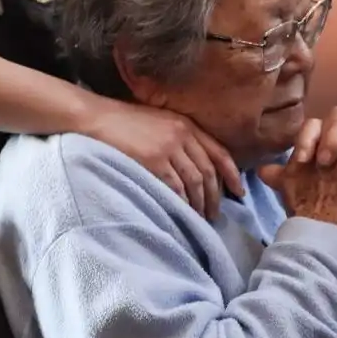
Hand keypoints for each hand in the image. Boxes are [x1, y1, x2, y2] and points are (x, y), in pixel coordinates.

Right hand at [82, 99, 243, 220]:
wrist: (97, 118)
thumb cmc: (125, 122)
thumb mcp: (160, 123)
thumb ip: (179, 139)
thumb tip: (196, 168)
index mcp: (187, 124)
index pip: (219, 152)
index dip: (232, 174)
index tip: (239, 192)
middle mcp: (182, 134)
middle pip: (209, 171)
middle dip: (215, 196)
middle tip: (215, 215)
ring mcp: (168, 147)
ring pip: (195, 182)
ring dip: (200, 204)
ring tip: (200, 218)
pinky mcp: (153, 160)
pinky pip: (175, 188)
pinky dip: (182, 203)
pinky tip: (182, 213)